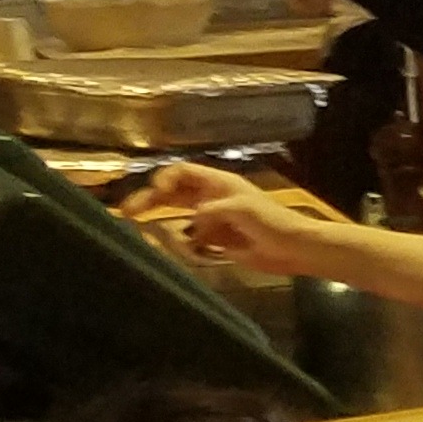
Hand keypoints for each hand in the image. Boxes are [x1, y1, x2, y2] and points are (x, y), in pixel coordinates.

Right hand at [136, 161, 332, 273]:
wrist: (294, 249)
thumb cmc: (274, 222)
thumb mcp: (245, 210)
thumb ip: (215, 210)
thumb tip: (192, 217)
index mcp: (219, 184)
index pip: (183, 172)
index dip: (165, 178)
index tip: (156, 193)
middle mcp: (211, 198)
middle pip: (173, 192)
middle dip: (150, 197)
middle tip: (127, 211)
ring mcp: (212, 218)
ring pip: (177, 213)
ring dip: (159, 216)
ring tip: (135, 224)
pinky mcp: (215, 239)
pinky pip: (189, 236)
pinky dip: (177, 238)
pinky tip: (166, 243)